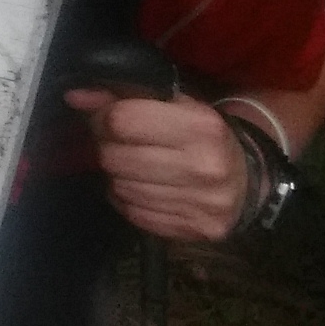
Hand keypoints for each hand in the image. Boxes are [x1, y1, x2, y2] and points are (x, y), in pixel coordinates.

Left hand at [64, 89, 249, 241]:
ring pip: (120, 188)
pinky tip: (142, 188)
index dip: (103, 118)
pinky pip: (134, 214)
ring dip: (117, 176)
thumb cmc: (203, 137)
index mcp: (200, 126)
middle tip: (117, 145)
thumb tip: (75, 97)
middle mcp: (204, 166)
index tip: (105, 120)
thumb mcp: (174, 106)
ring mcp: (201, 202)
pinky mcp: (195, 229)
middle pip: (115, 157)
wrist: (249, 181)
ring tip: (133, 166)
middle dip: (107, 148)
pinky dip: (128, 201)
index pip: (122, 121)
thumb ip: (123, 96)